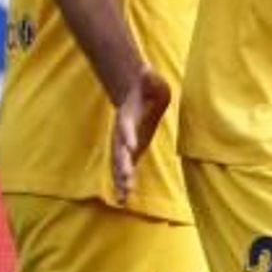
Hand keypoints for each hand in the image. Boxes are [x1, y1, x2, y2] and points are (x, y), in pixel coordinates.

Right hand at [110, 64, 171, 201]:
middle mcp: (122, 134)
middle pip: (120, 151)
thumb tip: (146, 70)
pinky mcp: (130, 153)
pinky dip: (123, 185)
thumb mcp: (151, 80)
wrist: (134, 95)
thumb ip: (148, 79)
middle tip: (126, 180)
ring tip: (122, 197)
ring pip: (119, 165)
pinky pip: (124, 171)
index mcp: (127, 116)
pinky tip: (122, 200)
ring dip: (121, 180)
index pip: (126, 126)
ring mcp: (124, 145)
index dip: (128, 135)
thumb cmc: (147, 88)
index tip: (131, 146)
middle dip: (122, 165)